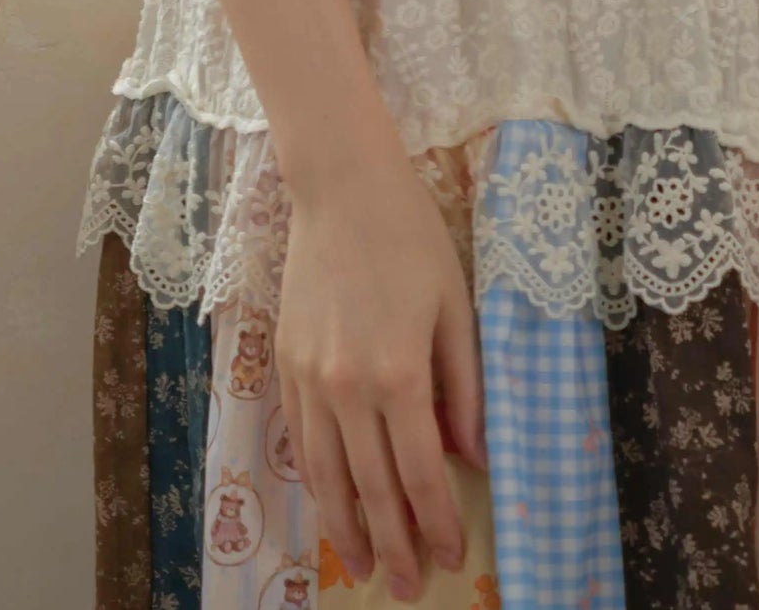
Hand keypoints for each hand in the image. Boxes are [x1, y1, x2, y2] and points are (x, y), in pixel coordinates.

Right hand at [276, 148, 487, 599]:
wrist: (342, 187)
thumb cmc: (411, 238)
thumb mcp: (455, 307)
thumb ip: (465, 386)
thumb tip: (473, 455)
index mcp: (399, 374)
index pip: (421, 473)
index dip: (435, 522)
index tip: (449, 557)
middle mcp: (347, 388)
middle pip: (370, 488)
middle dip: (391, 544)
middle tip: (404, 587)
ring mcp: (309, 378)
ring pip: (325, 475)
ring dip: (343, 528)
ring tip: (359, 566)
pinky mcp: (284, 364)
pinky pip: (299, 439)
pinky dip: (314, 479)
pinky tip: (328, 500)